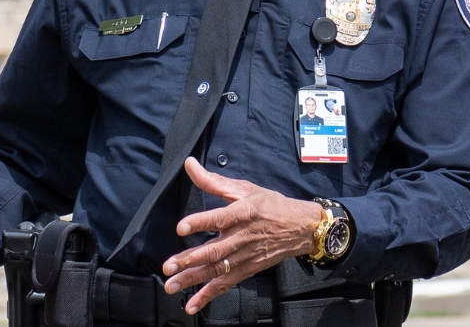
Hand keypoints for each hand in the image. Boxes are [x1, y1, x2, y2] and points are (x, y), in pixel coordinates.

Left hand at [160, 157, 323, 314]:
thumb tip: (190, 164)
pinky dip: (208, 295)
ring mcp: (244, 256)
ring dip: (192, 279)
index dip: (200, 222)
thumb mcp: (244, 188)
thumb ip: (213, 180)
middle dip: (189, 259)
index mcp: (242, 213)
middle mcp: (242, 237)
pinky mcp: (246, 270)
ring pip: (216, 270)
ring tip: (171, 285)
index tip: (181, 227)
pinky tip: (192, 304)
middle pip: (214, 250)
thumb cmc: (270, 205)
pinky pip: (225, 284)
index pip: (219, 218)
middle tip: (168, 266)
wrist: (300, 228)